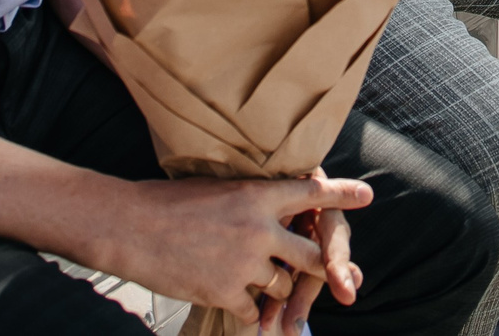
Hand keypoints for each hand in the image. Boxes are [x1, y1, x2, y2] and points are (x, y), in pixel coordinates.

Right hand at [107, 174, 372, 322]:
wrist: (130, 227)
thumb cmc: (167, 203)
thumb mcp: (217, 189)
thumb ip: (249, 202)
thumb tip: (271, 209)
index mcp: (256, 195)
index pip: (311, 193)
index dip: (342, 195)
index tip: (368, 196)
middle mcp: (258, 229)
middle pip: (311, 253)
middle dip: (323, 265)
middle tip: (339, 274)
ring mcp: (244, 263)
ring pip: (281, 285)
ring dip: (272, 286)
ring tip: (251, 281)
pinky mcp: (226, 292)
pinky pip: (252, 310)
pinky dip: (246, 309)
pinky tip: (230, 299)